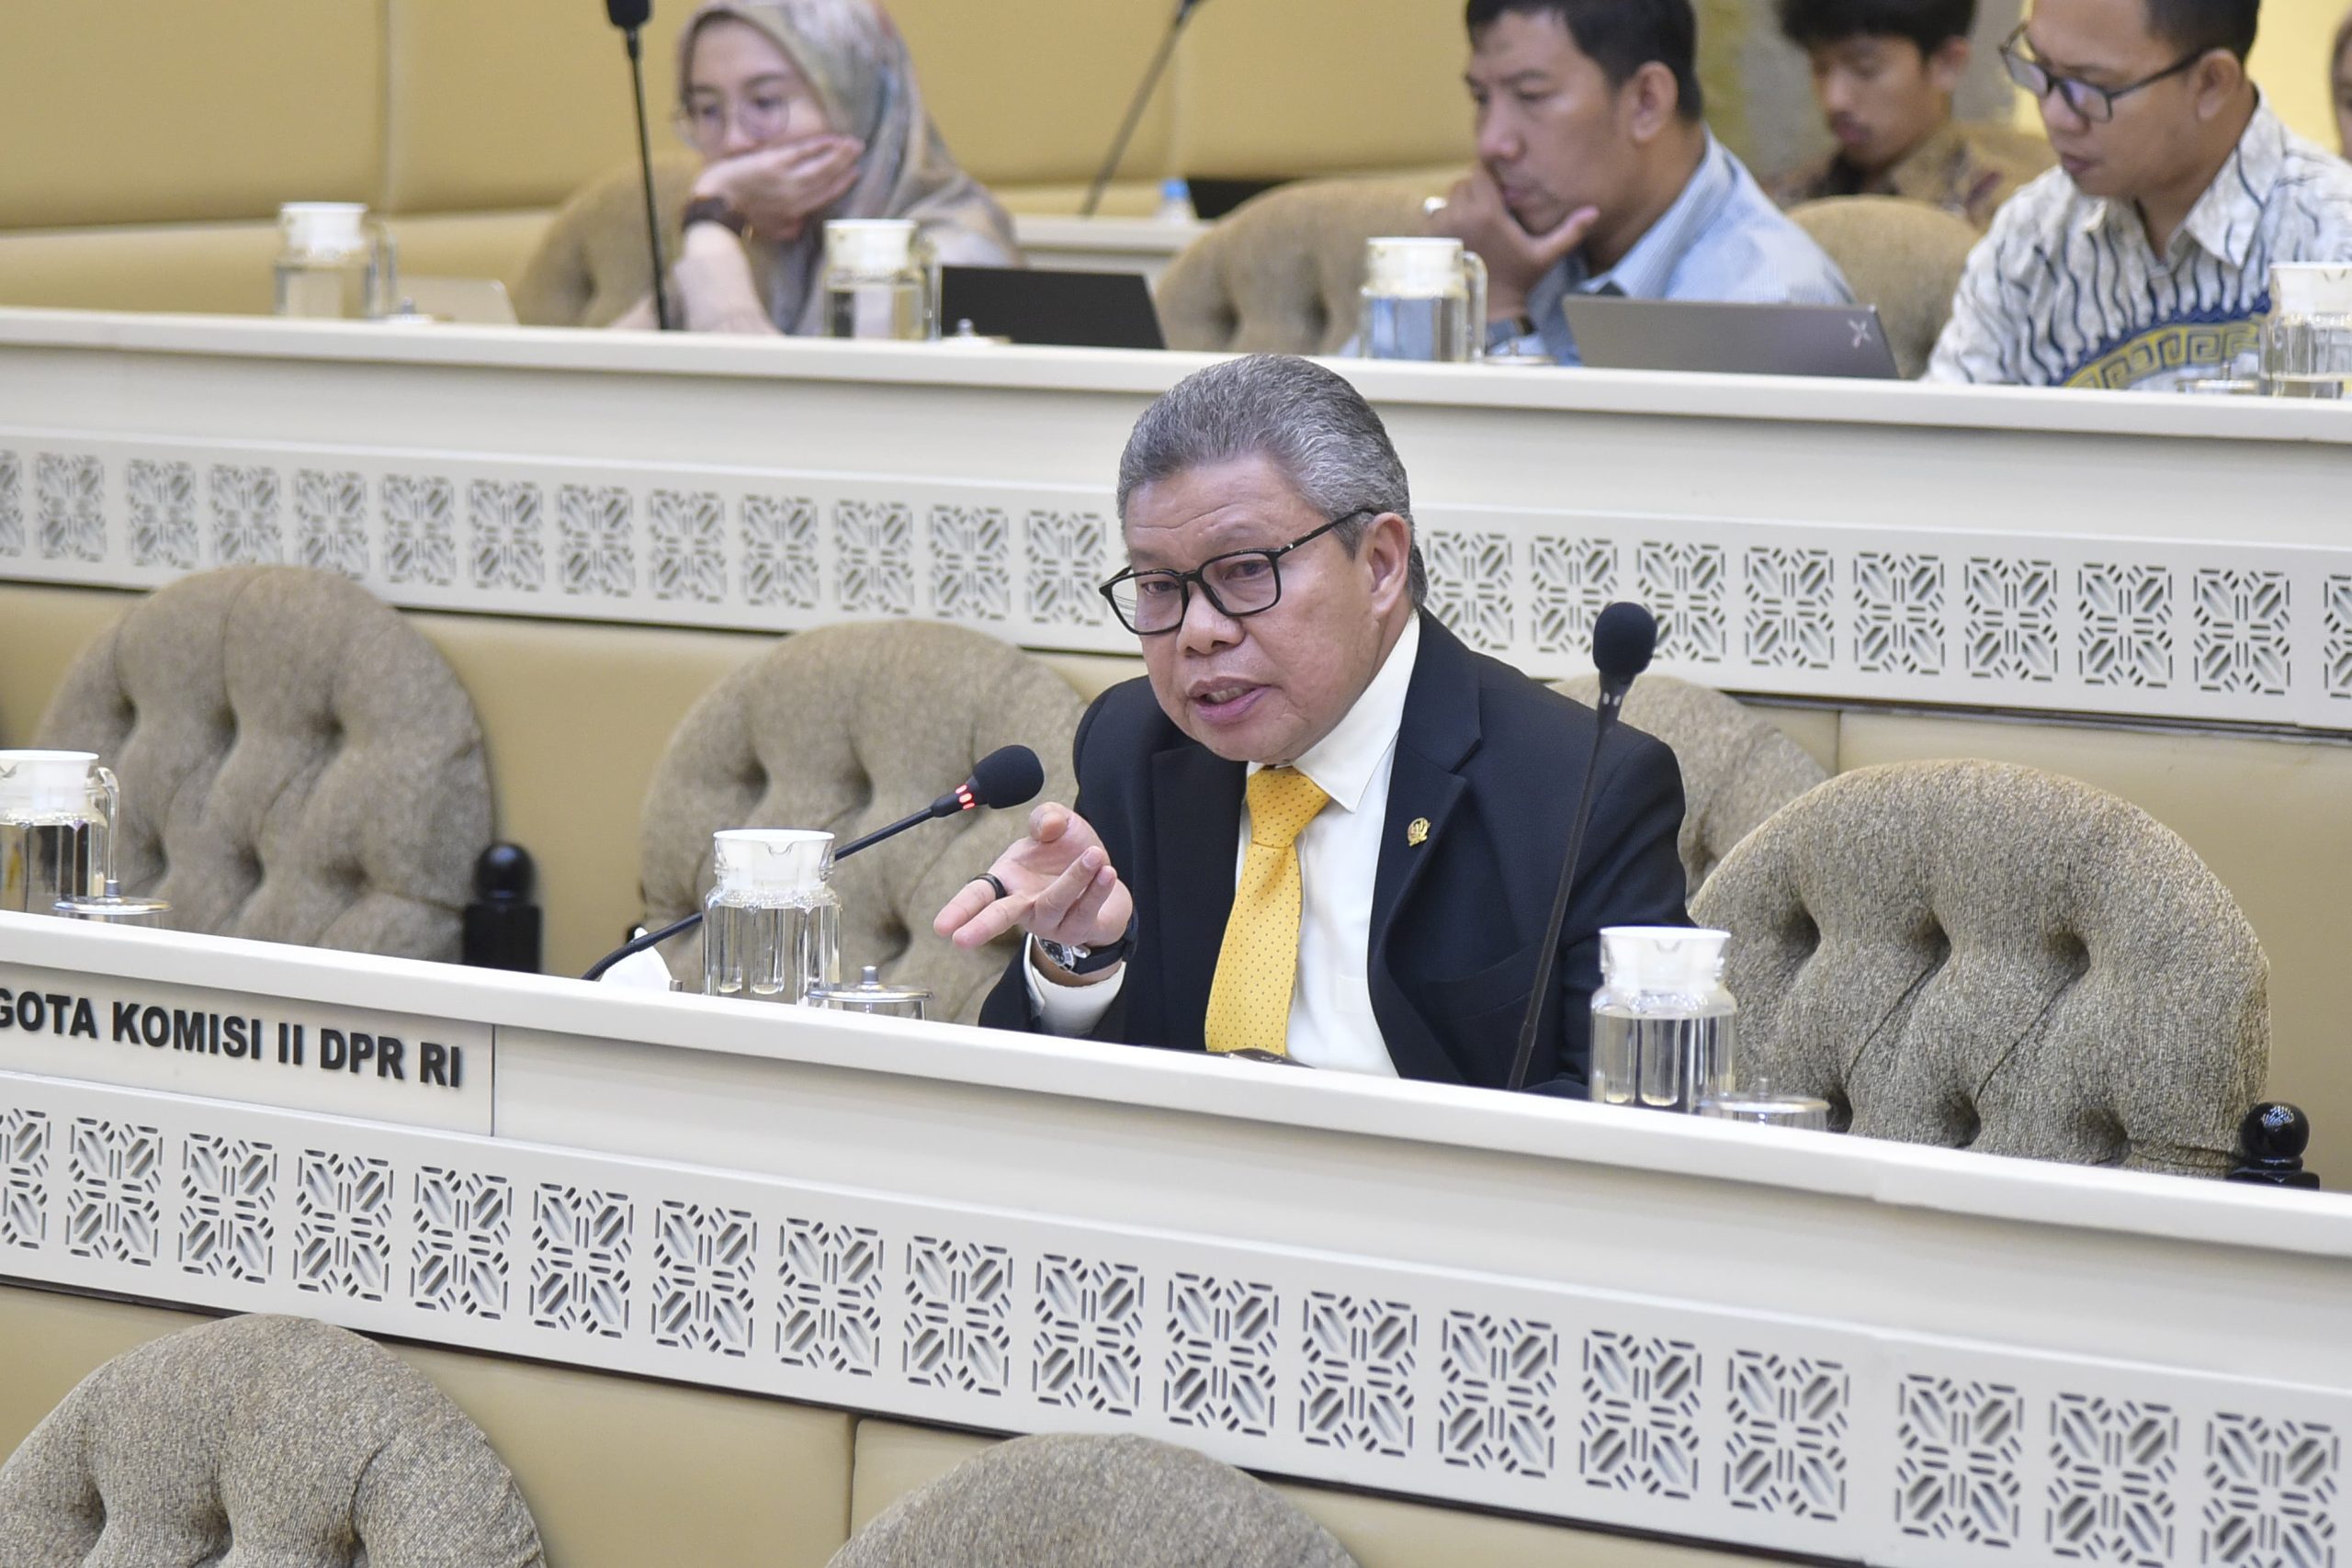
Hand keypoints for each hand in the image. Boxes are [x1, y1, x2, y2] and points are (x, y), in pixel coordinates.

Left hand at [693, 134, 864, 241]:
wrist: (717, 204)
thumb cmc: (739, 215)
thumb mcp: (767, 229)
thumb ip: (787, 227)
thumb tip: (802, 225)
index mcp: (795, 212)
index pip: (825, 195)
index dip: (842, 183)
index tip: (855, 172)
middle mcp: (796, 197)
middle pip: (827, 178)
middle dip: (845, 163)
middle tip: (858, 149)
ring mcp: (786, 180)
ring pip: (820, 165)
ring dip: (839, 153)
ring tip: (851, 142)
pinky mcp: (775, 164)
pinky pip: (803, 152)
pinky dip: (819, 145)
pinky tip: (830, 138)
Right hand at [933, 803, 1133, 958]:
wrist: (1103, 873)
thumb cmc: (1067, 852)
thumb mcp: (1056, 825)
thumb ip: (1047, 816)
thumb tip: (1047, 826)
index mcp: (1006, 881)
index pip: (977, 896)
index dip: (959, 909)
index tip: (940, 926)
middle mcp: (1023, 905)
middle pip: (999, 917)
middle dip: (981, 927)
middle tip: (960, 940)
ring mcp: (1050, 921)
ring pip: (1055, 902)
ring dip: (1074, 878)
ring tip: (1095, 855)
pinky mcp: (1077, 928)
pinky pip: (1085, 910)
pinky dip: (1096, 889)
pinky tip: (1106, 872)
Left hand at [1429, 166, 1598, 319]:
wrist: (1488, 310)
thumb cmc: (1519, 281)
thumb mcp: (1546, 255)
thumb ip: (1569, 231)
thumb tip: (1594, 211)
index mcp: (1486, 213)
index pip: (1479, 172)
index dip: (1488, 176)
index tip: (1498, 189)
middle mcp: (1459, 216)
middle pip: (1462, 184)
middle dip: (1475, 192)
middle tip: (1489, 210)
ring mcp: (1441, 229)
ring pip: (1447, 200)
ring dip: (1459, 207)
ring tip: (1475, 226)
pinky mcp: (1429, 240)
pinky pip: (1434, 218)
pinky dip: (1445, 223)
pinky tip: (1462, 238)